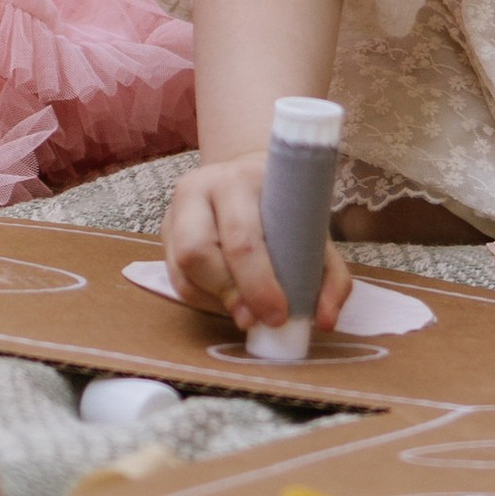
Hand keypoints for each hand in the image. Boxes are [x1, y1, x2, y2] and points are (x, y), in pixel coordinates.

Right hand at [163, 150, 350, 333]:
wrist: (249, 174)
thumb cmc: (285, 205)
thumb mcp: (314, 229)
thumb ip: (329, 276)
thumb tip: (324, 321)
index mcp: (242, 179)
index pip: (241, 237)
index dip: (258, 282)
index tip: (279, 314)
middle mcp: (201, 187)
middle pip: (197, 251)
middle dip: (229, 293)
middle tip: (256, 319)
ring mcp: (176, 208)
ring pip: (181, 269)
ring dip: (215, 300)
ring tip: (245, 311)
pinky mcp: (165, 231)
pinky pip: (176, 278)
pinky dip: (203, 299)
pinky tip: (228, 301)